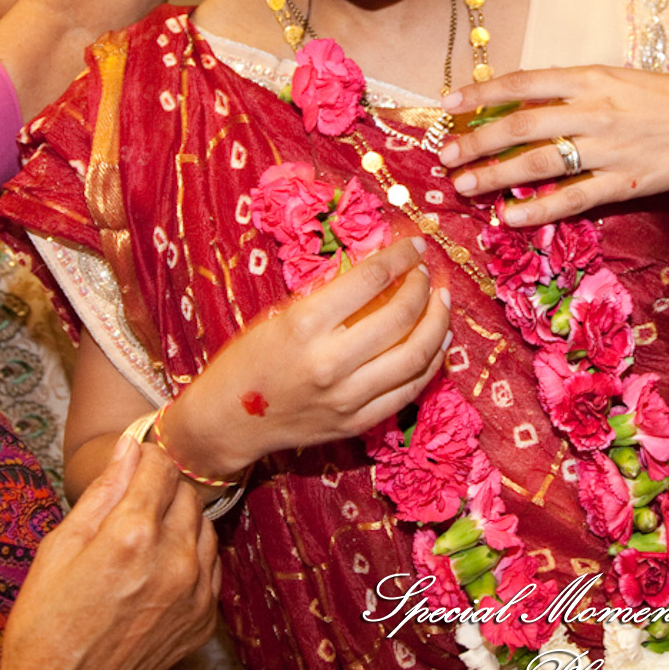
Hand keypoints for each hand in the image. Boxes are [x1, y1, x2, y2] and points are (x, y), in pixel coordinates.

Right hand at [0, 437, 219, 669]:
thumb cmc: (45, 626)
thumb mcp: (59, 548)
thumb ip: (102, 491)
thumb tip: (129, 446)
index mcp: (132, 535)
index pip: (161, 464)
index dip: (143, 458)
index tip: (130, 465)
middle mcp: (174, 560)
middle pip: (186, 492)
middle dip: (162, 488)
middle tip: (130, 506)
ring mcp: (195, 592)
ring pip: (204, 525)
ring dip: (179, 521)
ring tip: (141, 541)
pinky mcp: (205, 619)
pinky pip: (211, 564)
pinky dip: (191, 556)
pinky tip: (158, 569)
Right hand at [165, 237, 450, 478]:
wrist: (227, 421)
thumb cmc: (248, 359)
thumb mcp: (279, 315)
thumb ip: (329, 298)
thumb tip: (382, 272)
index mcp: (305, 324)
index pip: (371, 280)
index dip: (401, 257)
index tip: (415, 246)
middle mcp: (330, 362)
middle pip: (401, 317)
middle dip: (423, 288)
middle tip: (427, 273)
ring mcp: (347, 398)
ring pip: (416, 357)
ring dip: (437, 324)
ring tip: (441, 303)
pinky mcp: (356, 423)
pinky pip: (408, 391)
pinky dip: (430, 364)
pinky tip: (437, 343)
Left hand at [436, 65, 668, 226]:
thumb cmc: (665, 96)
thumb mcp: (616, 77)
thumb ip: (572, 88)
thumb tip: (521, 98)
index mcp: (591, 77)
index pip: (523, 82)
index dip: (481, 93)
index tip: (447, 104)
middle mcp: (594, 110)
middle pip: (521, 125)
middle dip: (477, 142)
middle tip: (445, 155)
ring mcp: (608, 148)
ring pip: (538, 162)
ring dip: (494, 175)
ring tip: (463, 185)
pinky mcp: (623, 183)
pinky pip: (571, 198)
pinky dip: (536, 207)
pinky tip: (508, 216)